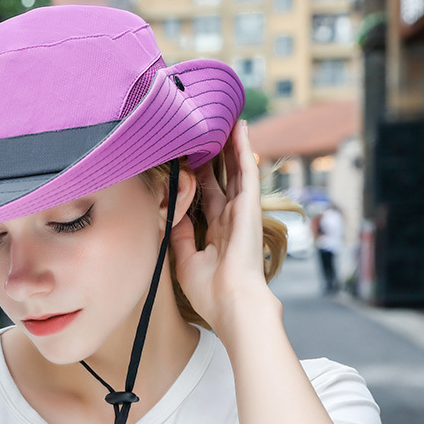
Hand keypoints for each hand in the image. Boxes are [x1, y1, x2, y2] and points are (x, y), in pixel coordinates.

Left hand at [170, 120, 275, 339]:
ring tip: (225, 120)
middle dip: (213, 157)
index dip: (198, 179)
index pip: (207, 199)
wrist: (233, 303)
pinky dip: (243, 149)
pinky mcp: (250, 206)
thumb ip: (180, 235)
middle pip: (221, 180)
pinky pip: (246, 171)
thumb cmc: (210, 292)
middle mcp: (231, 219)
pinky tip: (240, 128)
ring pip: (236, 170)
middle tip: (205, 132)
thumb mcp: (185, 260)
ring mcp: (242, 211)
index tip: (186, 160)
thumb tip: (173, 213)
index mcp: (217, 234)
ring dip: (231, 146)